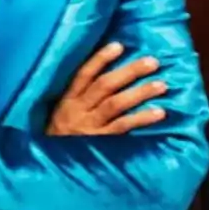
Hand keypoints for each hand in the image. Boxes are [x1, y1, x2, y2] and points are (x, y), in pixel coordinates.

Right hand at [48, 43, 167, 135]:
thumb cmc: (58, 135)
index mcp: (67, 100)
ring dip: (139, 93)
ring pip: (114, 104)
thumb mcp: (60, 113)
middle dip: (129, 72)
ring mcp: (89, 126)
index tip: (119, 46)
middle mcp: (77, 110)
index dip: (100, 59)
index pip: (83, 75)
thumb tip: (105, 74)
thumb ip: (78, 97)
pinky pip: (122, 127)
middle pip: (104, 86)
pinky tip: (159, 112)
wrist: (46, 164)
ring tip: (162, 85)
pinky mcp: (99, 141)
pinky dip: (141, 118)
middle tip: (152, 62)